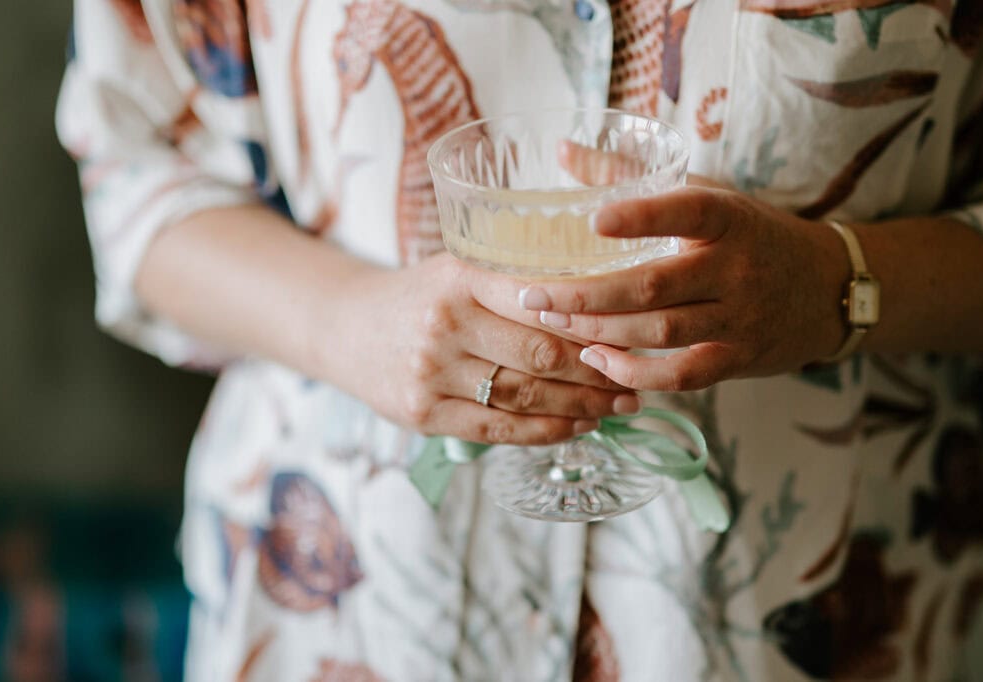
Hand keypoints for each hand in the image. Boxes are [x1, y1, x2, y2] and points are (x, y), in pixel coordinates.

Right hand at [326, 253, 639, 444]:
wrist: (345, 328)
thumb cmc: (419, 296)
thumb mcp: (457, 269)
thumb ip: (512, 283)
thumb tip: (598, 306)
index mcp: (459, 277)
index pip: (540, 302)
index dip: (591, 323)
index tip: (630, 334)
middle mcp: (443, 324)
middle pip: (539, 355)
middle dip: (597, 372)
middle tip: (636, 379)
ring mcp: (431, 373)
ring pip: (524, 396)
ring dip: (581, 407)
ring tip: (618, 407)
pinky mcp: (423, 414)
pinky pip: (498, 429)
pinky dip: (544, 431)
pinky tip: (576, 427)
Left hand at [515, 186, 849, 390]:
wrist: (828, 288)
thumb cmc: (751, 235)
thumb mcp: (708, 195)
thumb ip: (634, 176)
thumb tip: (563, 152)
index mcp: (728, 219)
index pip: (688, 211)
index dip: (643, 217)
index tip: (594, 219)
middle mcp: (736, 269)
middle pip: (653, 286)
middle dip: (585, 295)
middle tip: (532, 296)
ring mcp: (739, 319)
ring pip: (660, 332)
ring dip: (600, 332)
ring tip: (551, 324)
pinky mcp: (737, 359)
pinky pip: (681, 375)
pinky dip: (635, 374)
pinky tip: (596, 361)